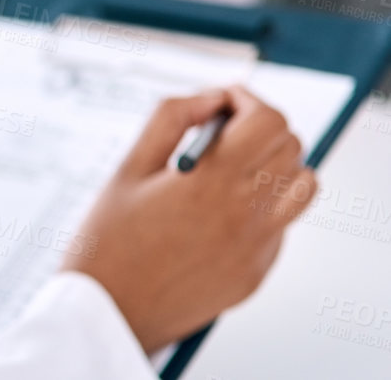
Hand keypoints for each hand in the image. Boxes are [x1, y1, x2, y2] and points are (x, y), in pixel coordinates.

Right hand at [64, 85, 316, 353]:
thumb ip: (171, 120)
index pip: (268, 123)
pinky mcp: (257, 272)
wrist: (110, 311)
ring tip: (232, 168)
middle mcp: (245, 216)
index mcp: (211, 184)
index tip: (224, 102)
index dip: (247, 100)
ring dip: (274, 164)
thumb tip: (210, 99)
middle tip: (221, 131)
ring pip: (301, 186)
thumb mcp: (128, 167)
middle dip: (258, 126)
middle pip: (289, 148)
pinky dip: (262, 205)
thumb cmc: (109, 242)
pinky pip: (281, 225)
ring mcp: (257, 248)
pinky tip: (219, 211)